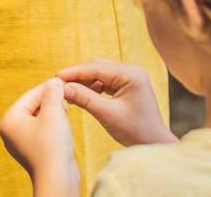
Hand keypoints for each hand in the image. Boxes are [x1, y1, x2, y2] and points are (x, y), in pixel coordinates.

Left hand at [0, 79, 78, 194]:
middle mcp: (11, 131)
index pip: (29, 96)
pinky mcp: (33, 151)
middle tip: (66, 96)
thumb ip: (52, 93)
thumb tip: (53, 81)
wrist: (57, 179)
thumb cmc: (52, 146)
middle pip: (33, 106)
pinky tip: (64, 126)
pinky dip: (54, 125)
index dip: (48, 88)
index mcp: (9, 120)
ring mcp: (21, 142)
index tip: (63, 81)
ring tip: (65, 111)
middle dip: (51, 101)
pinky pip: (43, 131)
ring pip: (39, 118)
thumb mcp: (53, 112)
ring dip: (54, 113)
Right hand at [57, 60, 174, 146]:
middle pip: (97, 68)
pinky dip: (91, 87)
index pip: (97, 68)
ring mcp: (130, 77)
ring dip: (83, 82)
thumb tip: (62, 88)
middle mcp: (131, 71)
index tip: (56, 75)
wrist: (154, 144)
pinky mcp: (126, 85)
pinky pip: (104, 82)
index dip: (75, 72)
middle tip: (58, 84)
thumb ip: (84, 98)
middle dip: (78, 76)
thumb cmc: (136, 130)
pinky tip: (80, 94)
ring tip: (67, 91)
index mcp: (131, 74)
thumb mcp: (107, 114)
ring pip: (99, 74)